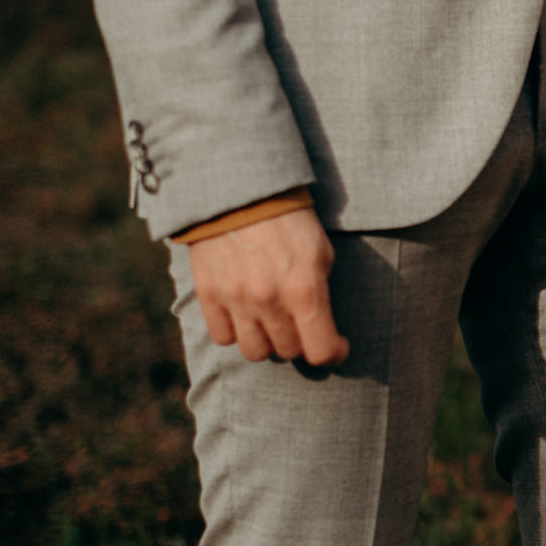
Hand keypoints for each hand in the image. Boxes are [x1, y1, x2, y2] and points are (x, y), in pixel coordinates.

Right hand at [187, 207, 349, 366]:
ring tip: (272, 323)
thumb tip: (320, 321)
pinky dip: (236, 331)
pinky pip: (223, 337)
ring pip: (254, 351)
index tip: (336, 346)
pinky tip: (245, 314)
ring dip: (267, 341)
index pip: (320, 350)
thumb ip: (320, 290)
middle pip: (288, 351)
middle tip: (301, 324)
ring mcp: (235, 300)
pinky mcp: (208, 295)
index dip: (333, 353)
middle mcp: (269, 301)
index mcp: (304, 289)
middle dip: (300, 341)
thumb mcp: (320, 251)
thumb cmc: (289, 220)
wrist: (239, 192)